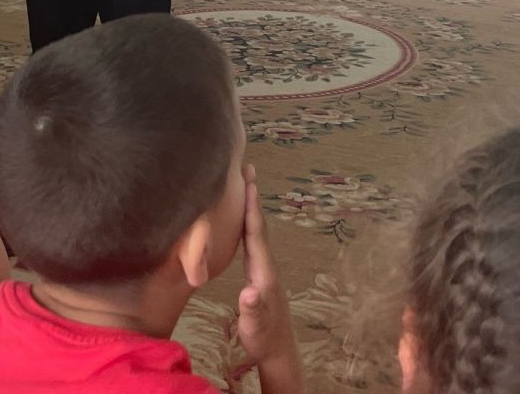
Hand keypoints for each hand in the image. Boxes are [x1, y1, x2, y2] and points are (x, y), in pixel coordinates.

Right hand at [235, 164, 300, 376]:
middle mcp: (266, 265)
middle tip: (247, 169)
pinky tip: (241, 219)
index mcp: (264, 272)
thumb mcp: (255, 326)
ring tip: (244, 185)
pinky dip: (247, 223)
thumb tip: (249, 291)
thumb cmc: (264, 338)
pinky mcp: (259, 274)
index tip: (248, 182)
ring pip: (255, 231)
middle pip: (258, 225)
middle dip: (252, 197)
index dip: (251, 208)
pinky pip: (251, 240)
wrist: (279, 350)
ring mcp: (264, 268)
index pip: (256, 234)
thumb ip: (252, 309)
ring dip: (250, 207)